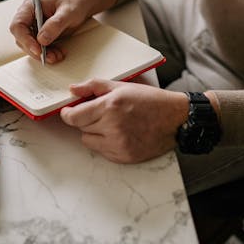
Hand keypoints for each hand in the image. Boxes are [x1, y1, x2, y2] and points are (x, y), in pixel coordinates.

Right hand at [9, 0, 118, 62]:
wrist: (82, 2)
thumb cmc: (75, 1)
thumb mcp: (68, 12)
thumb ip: (55, 24)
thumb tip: (42, 39)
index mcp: (30, 7)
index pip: (18, 25)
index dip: (25, 39)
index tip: (38, 49)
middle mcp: (29, 17)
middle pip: (22, 38)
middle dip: (36, 50)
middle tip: (50, 57)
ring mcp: (34, 27)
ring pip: (30, 46)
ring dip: (43, 54)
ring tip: (57, 56)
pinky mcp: (41, 35)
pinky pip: (40, 48)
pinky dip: (48, 53)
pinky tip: (59, 53)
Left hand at [60, 79, 189, 163]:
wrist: (176, 119)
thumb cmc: (151, 101)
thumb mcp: (122, 86)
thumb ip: (94, 86)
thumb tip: (73, 89)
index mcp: (110, 106)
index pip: (74, 117)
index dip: (67, 114)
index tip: (68, 112)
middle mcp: (112, 127)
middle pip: (80, 128)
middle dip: (86, 119)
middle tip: (101, 113)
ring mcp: (118, 144)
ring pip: (88, 141)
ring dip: (94, 132)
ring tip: (112, 124)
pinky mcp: (123, 157)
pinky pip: (101, 151)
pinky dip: (105, 143)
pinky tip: (120, 134)